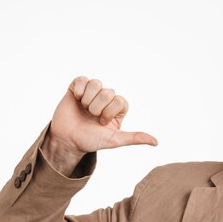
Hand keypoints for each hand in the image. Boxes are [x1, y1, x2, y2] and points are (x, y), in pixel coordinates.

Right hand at [41, 76, 156, 174]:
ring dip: (88, 99)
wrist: (66, 140)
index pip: (120, 100)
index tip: (101, 122)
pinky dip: (78, 90)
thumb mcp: (114, 140)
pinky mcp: (77, 88)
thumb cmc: (91, 140)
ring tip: (83, 108)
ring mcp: (92, 92)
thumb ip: (134, 138)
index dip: (109, 112)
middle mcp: (106, 99)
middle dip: (97, 107)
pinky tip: (76, 99)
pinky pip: (82, 79)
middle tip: (90, 117)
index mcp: (117, 109)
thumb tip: (156, 142)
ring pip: (96, 83)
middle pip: (108, 92)